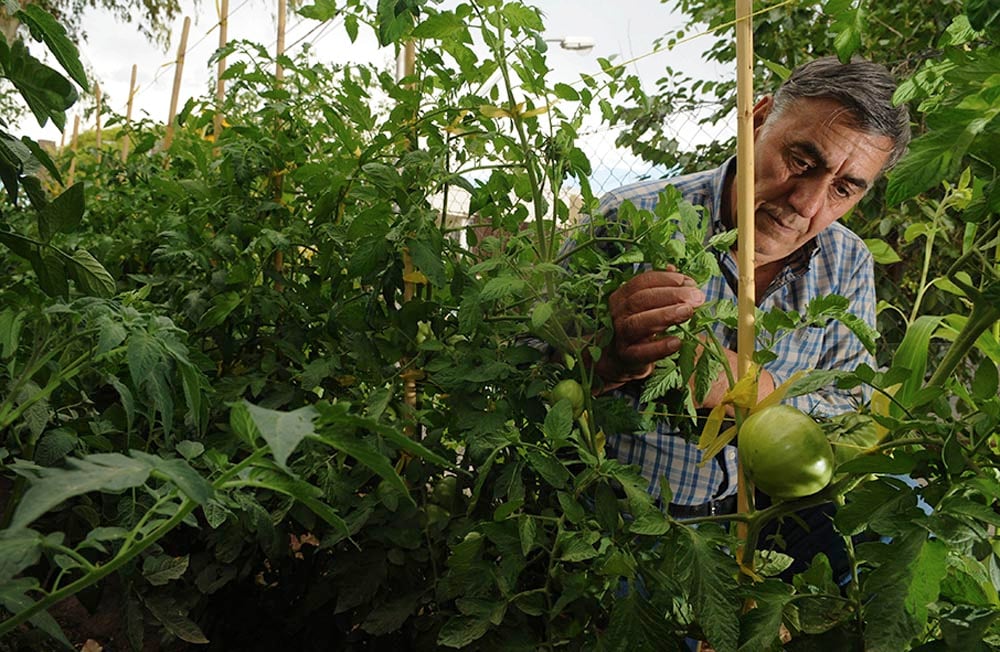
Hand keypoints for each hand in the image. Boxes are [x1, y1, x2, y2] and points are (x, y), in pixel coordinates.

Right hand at [595, 266, 704, 390]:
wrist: (622, 359)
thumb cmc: (641, 328)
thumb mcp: (648, 305)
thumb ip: (661, 288)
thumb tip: (674, 268)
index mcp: (622, 296)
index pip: (642, 282)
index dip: (666, 279)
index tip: (689, 282)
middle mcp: (618, 313)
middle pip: (640, 299)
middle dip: (671, 295)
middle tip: (697, 297)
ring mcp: (620, 335)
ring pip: (638, 322)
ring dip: (665, 315)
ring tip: (688, 312)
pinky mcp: (627, 357)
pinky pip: (642, 352)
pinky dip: (660, 347)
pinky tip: (677, 342)